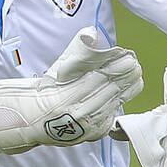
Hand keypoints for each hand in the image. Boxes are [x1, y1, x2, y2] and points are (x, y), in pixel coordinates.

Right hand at [0, 28, 143, 153]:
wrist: (31, 122)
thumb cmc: (43, 94)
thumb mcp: (55, 70)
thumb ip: (75, 52)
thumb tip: (91, 34)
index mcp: (69, 97)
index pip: (101, 78)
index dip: (118, 67)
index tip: (128, 57)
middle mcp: (80, 114)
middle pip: (111, 90)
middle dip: (126, 76)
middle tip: (135, 64)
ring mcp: (89, 126)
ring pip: (115, 103)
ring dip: (127, 88)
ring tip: (135, 75)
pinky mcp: (94, 133)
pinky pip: (111, 115)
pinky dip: (118, 102)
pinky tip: (124, 92)